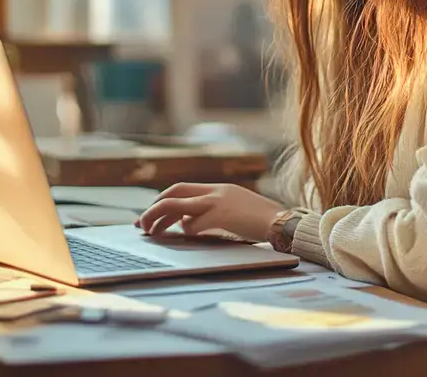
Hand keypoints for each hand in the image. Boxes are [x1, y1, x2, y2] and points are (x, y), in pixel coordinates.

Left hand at [135, 183, 283, 241]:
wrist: (285, 223)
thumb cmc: (262, 222)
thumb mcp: (234, 211)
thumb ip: (211, 213)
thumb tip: (187, 225)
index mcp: (218, 189)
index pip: (181, 189)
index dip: (162, 201)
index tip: (151, 214)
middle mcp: (215, 191)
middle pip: (173, 192)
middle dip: (154, 208)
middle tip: (142, 223)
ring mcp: (219, 201)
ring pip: (176, 205)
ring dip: (159, 218)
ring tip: (150, 232)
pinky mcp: (223, 215)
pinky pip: (195, 223)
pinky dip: (187, 231)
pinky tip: (187, 237)